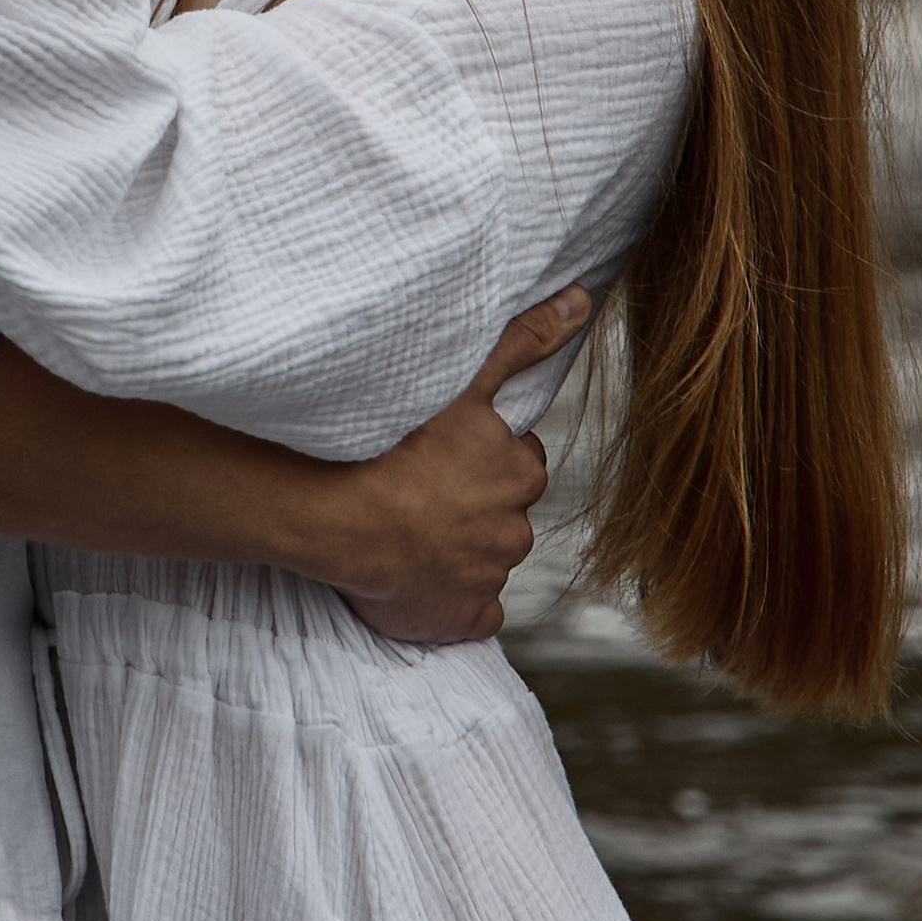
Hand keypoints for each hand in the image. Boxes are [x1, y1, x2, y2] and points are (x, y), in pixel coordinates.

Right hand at [307, 288, 590, 647]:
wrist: (341, 518)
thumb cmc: (397, 445)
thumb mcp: (463, 381)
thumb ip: (523, 341)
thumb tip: (580, 302)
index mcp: (520, 473)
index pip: (517, 462)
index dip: (481, 457)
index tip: (443, 454)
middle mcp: (514, 530)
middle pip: (502, 513)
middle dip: (472, 505)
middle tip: (420, 491)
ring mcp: (489, 579)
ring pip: (483, 560)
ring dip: (457, 548)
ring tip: (407, 530)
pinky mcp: (463, 618)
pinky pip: (470, 613)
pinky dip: (452, 601)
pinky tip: (419, 579)